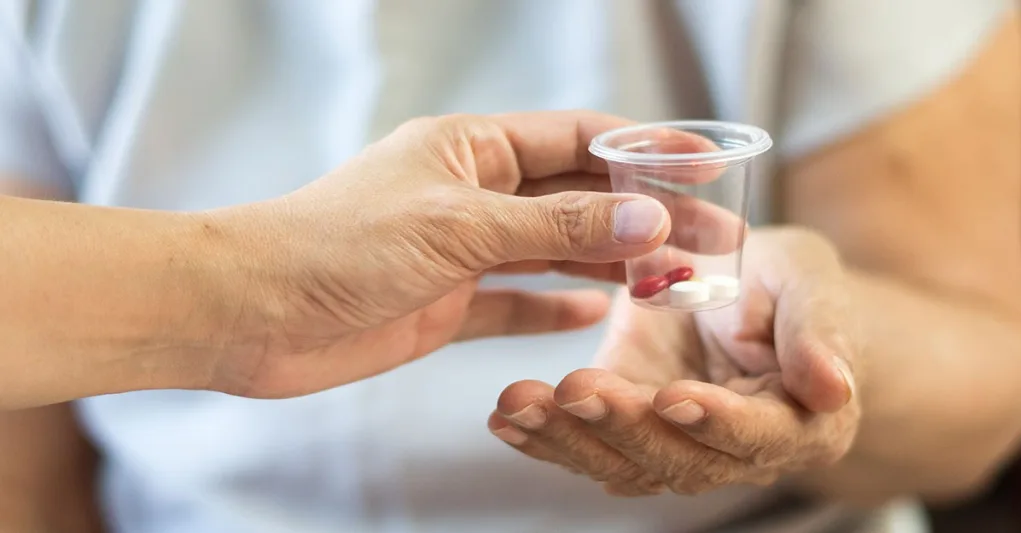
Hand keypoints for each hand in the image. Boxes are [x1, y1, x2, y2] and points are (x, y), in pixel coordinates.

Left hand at [204, 111, 681, 397]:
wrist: (250, 312)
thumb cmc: (337, 246)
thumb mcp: (459, 225)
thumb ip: (557, 224)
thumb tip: (649, 216)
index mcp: (472, 148)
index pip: (579, 139)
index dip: (646, 151)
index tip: (706, 168)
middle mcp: (471, 193)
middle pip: (578, 197)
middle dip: (646, 214)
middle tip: (714, 239)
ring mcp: (461, 250)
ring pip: (555, 249)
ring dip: (613, 260)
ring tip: (675, 276)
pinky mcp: (446, 303)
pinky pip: (516, 302)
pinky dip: (557, 306)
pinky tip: (600, 310)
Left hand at [488, 228, 861, 495]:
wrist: (746, 293)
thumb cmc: (787, 284)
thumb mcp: (808, 281)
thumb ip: (818, 329)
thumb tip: (833, 387)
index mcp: (796, 421)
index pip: (756, 435)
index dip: (717, 422)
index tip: (673, 396)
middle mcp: (732, 450)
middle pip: (677, 459)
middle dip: (622, 428)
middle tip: (576, 391)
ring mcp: (672, 442)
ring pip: (622, 461)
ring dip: (567, 438)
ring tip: (518, 405)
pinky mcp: (626, 423)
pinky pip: (585, 443)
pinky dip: (543, 433)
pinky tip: (506, 414)